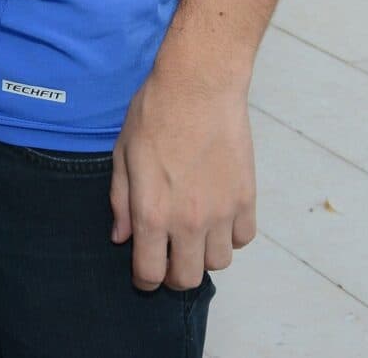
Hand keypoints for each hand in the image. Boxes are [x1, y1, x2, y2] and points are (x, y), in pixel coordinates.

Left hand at [110, 61, 256, 290]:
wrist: (198, 87)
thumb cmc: (153, 115)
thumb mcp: (123, 155)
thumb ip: (121, 202)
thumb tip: (121, 237)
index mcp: (152, 213)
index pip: (150, 273)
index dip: (144, 280)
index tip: (143, 274)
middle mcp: (189, 222)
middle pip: (187, 278)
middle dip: (174, 275)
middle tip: (168, 257)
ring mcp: (222, 213)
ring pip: (218, 262)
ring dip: (203, 254)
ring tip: (193, 232)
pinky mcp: (246, 199)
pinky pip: (243, 238)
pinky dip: (230, 236)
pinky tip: (217, 216)